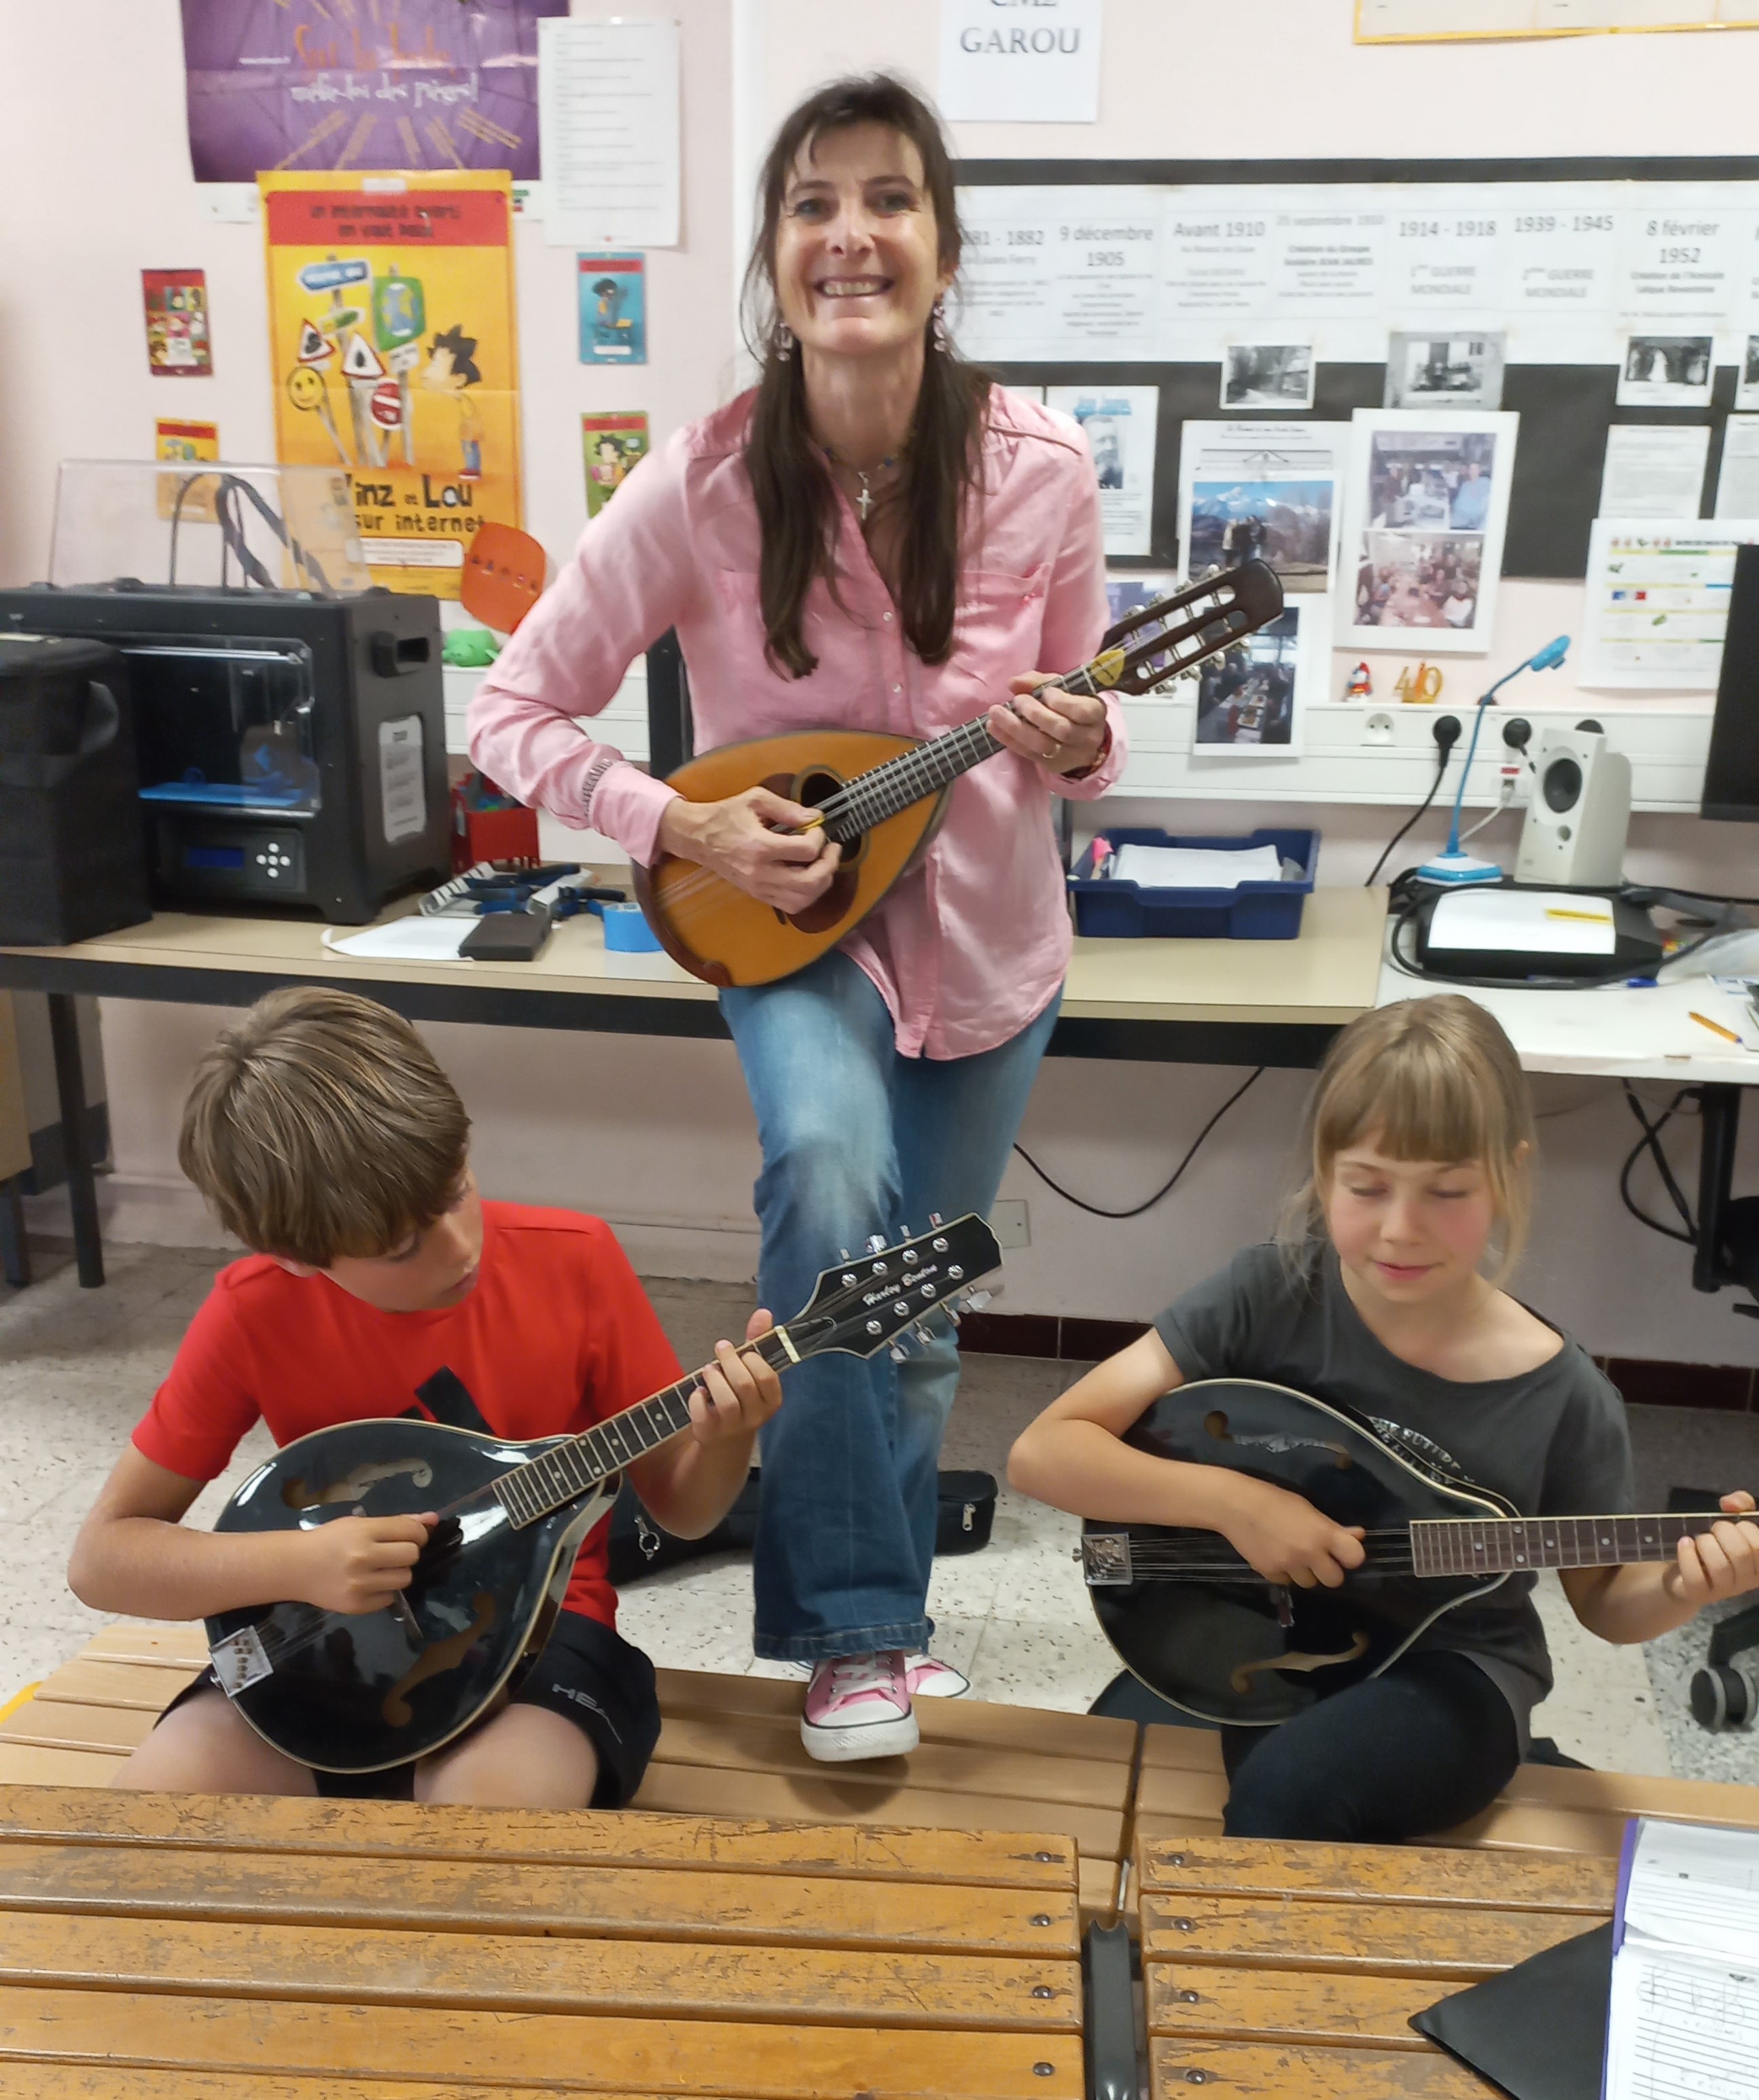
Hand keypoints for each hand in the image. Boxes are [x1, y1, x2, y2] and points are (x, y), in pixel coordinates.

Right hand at [292, 1512, 435, 1614]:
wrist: (296, 1567)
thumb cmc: (330, 1540)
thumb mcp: (360, 1524)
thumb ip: (398, 1522)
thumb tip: (433, 1519)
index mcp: (363, 1532)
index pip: (411, 1531)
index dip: (419, 1533)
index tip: (411, 1536)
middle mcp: (363, 1558)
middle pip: (412, 1555)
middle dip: (408, 1552)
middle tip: (393, 1552)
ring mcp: (360, 1585)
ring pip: (405, 1578)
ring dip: (398, 1572)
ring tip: (381, 1568)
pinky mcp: (357, 1606)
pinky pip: (390, 1598)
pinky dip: (385, 1590)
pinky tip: (369, 1583)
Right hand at [656, 788, 841, 911]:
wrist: (698, 838)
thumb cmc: (726, 816)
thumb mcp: (756, 799)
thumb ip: (788, 808)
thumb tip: (816, 818)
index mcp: (760, 846)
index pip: (806, 851)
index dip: (820, 837)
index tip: (816, 827)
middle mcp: (760, 873)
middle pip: (810, 882)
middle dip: (830, 865)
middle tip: (833, 849)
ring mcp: (759, 888)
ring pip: (804, 899)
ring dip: (822, 883)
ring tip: (825, 864)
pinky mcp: (758, 895)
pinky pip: (791, 905)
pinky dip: (808, 895)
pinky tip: (810, 877)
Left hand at [685, 1309, 784, 1447]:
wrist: (726, 1439)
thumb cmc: (741, 1397)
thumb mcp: (752, 1371)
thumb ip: (758, 1342)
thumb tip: (764, 1312)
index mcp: (771, 1400)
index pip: (768, 1378)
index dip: (754, 1360)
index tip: (744, 1351)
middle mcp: (755, 1416)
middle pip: (745, 1385)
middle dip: (730, 1362)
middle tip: (721, 1348)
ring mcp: (733, 1426)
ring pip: (726, 1402)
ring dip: (715, 1379)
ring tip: (708, 1369)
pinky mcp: (710, 1433)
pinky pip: (703, 1415)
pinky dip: (697, 1400)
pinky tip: (698, 1392)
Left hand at [987, 673, 1108, 776]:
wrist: (1083, 739)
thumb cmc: (1072, 706)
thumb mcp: (1064, 689)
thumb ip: (1040, 682)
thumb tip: (1014, 683)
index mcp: (1096, 713)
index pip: (1082, 711)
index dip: (1061, 702)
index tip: (1045, 692)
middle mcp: (1087, 737)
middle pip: (1061, 729)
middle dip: (1035, 714)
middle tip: (1018, 700)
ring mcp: (1071, 755)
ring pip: (1043, 745)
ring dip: (1016, 728)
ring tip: (996, 713)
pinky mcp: (1053, 765)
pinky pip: (1030, 754)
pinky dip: (1009, 740)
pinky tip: (993, 727)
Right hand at [1215, 1478, 1365, 1589]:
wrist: (1234, 1505)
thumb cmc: (1274, 1500)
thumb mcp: (1307, 1508)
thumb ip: (1333, 1527)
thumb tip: (1359, 1536)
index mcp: (1322, 1533)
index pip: (1355, 1557)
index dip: (1350, 1556)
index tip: (1342, 1552)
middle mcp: (1308, 1553)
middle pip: (1335, 1580)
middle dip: (1328, 1570)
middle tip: (1316, 1557)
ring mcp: (1288, 1566)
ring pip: (1309, 1584)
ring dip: (1305, 1573)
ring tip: (1292, 1554)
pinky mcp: (1270, 1574)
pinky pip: (1286, 1582)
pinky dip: (1284, 1572)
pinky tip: (1275, 1555)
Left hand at [1662, 1491, 1758, 1606]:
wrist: (1681, 1573)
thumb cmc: (1713, 1545)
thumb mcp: (1730, 1522)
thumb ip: (1740, 1505)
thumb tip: (1732, 1503)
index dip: (1747, 1527)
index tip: (1735, 1523)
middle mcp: (1746, 1581)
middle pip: (1742, 1553)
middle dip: (1724, 1531)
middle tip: (1714, 1529)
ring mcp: (1723, 1591)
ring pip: (1720, 1566)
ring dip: (1705, 1543)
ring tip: (1698, 1540)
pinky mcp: (1699, 1594)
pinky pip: (1696, 1576)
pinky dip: (1688, 1555)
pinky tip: (1685, 1543)